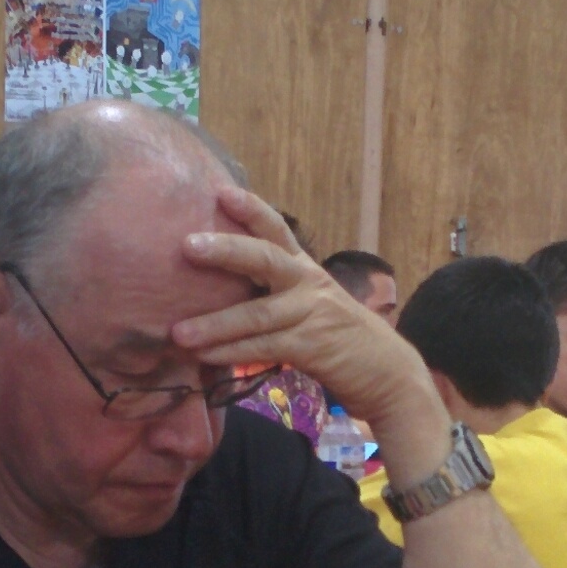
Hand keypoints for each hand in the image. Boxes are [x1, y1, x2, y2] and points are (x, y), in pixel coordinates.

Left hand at [168, 187, 445, 463]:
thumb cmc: (342, 341)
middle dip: (225, 250)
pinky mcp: (313, 346)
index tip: (221, 192)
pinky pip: (264, 347)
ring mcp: (312, 314)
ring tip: (177, 332)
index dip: (251, 209)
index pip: (278, 231)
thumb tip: (224, 298)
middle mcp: (309, 284)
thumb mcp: (312, 308)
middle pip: (265, 258)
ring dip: (213, 324)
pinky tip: (204, 357)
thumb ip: (277, 298)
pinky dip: (231, 353)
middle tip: (186, 245)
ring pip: (255, 313)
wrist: (389, 375)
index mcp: (306, 271)